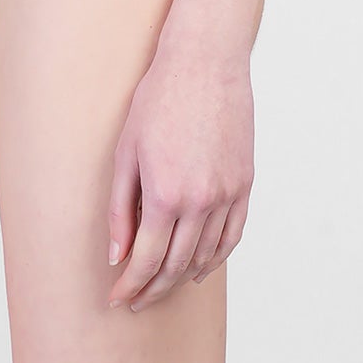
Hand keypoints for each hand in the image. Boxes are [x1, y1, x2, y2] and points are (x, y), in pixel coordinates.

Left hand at [106, 38, 254, 311]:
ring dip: (181, 277)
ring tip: (161, 286)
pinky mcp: (245, 184)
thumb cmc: (159, 99)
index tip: (118, 299)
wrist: (205, 62)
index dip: (130, 285)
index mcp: (166, 194)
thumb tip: (117, 255)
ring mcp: (228, 194)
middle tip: (137, 300)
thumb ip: (120, 207)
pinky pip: (232, 236)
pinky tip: (198, 267)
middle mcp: (201, 201)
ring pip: (206, 256)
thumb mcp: (126, 151)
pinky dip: (215, 258)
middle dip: (153, 288)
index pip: (146, 260)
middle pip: (175, 266)